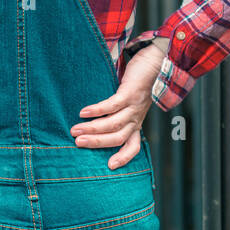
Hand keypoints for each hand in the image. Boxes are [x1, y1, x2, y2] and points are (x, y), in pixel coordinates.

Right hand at [71, 43, 164, 168]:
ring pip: (114, 123)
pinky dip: (97, 110)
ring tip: (74, 129)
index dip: (123, 158)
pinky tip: (83, 112)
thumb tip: (89, 126)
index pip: (133, 146)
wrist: (155, 63)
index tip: (109, 166)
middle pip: (118, 137)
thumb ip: (115, 115)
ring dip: (93, 128)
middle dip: (97, 142)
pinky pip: (112, 105)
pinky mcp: (130, 93)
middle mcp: (137, 118)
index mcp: (136, 123)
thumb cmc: (136, 84)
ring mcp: (134, 106)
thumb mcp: (128, 104)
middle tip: (78, 143)